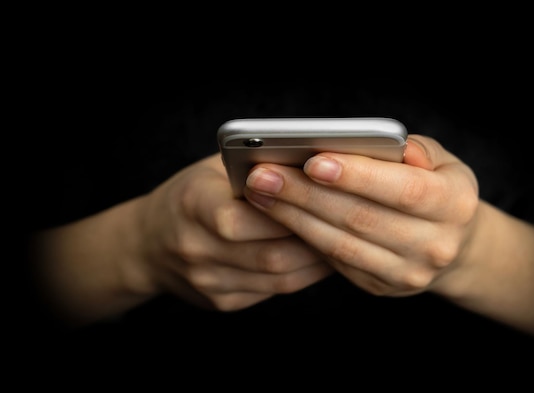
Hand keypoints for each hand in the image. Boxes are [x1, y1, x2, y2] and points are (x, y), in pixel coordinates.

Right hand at [134, 153, 332, 310]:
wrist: (149, 244)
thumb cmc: (192, 195)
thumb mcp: (213, 169)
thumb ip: (256, 168)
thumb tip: (316, 167)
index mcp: (193, 205)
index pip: (245, 217)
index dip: (291, 210)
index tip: (328, 199)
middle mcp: (197, 249)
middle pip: (271, 254)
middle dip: (316, 240)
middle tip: (349, 225)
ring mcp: (208, 282)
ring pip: (280, 278)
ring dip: (317, 262)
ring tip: (344, 241)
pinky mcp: (222, 301)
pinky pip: (274, 291)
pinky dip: (302, 275)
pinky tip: (320, 258)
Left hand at [242, 135, 478, 296]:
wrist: (453, 246)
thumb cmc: (438, 189)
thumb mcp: (442, 161)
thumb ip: (417, 150)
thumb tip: (392, 145)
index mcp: (455, 204)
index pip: (405, 190)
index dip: (358, 176)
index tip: (314, 160)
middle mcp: (435, 245)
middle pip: (362, 219)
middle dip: (307, 195)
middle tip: (264, 174)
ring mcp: (406, 273)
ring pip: (340, 245)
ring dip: (294, 218)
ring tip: (260, 192)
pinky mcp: (381, 287)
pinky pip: (335, 261)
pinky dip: (303, 236)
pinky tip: (278, 214)